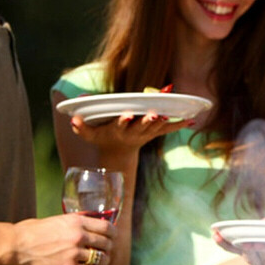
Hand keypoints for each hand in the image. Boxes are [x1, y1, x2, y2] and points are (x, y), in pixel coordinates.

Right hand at [12, 214, 114, 264]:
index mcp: (78, 221)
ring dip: (103, 264)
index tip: (112, 238)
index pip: (107, 227)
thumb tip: (92, 218)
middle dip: (108, 250)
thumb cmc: (34, 231)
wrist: (16, 244)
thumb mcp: (59, 219)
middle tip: (105, 254)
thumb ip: (78, 220)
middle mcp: (79, 235)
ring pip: (101, 259)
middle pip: (107, 244)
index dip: (114, 234)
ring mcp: (74, 252)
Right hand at [70, 112, 190, 155]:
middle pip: (142, 126)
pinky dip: (179, 125)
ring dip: (164, 120)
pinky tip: (192, 119)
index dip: (124, 121)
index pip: (121, 125)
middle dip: (148, 120)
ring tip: (171, 112)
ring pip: (157, 127)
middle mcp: (134, 133)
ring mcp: (146, 133)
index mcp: (118, 131)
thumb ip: (81, 127)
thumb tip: (73, 119)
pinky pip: (169, 129)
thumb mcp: (89, 134)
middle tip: (154, 114)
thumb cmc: (102, 136)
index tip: (127, 115)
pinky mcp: (155, 133)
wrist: (118, 151)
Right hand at [212, 216, 264, 264]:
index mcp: (254, 248)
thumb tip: (257, 226)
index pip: (234, 248)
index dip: (224, 243)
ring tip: (262, 243)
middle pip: (249, 259)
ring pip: (263, 264)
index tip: (215, 234)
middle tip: (246, 242)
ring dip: (262, 253)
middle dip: (248, 251)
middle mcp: (261, 260)